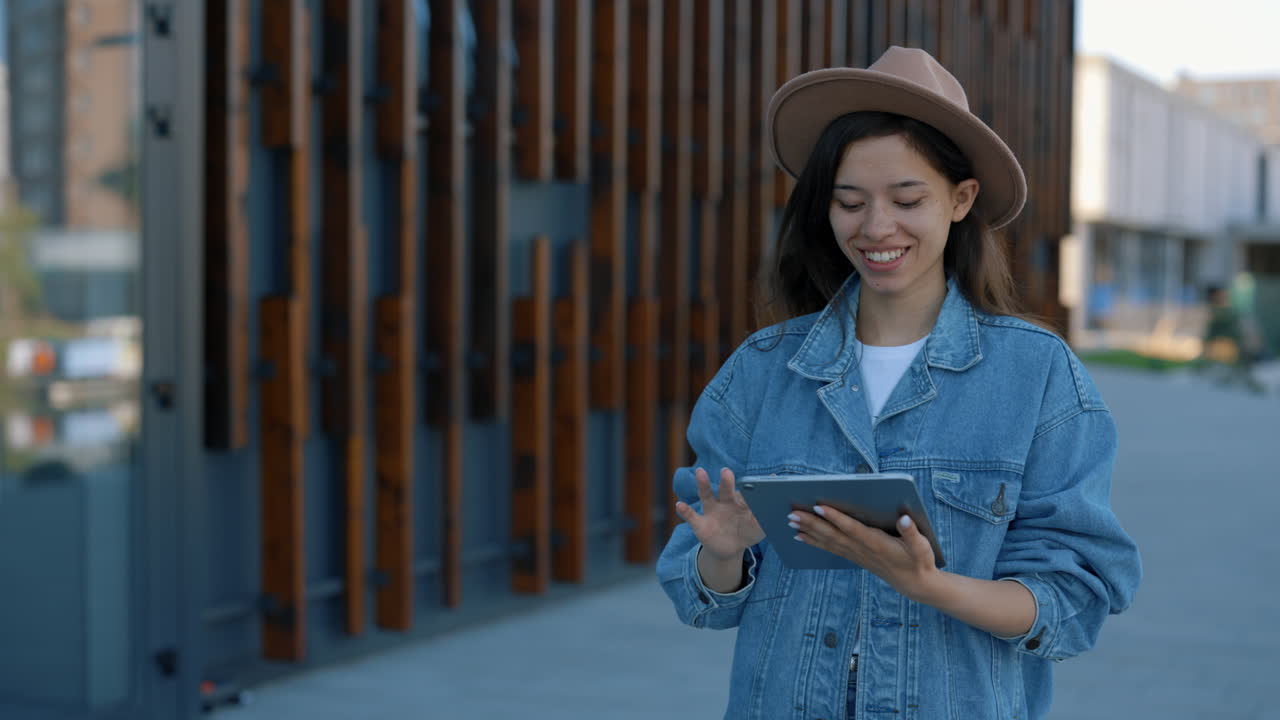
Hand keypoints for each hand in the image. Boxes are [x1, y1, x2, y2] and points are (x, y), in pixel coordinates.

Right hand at [675, 467, 764, 560]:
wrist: (730, 549)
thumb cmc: (746, 534)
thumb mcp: (758, 529)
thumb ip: (766, 521)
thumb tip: (779, 512)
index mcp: (740, 503)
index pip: (745, 492)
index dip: (751, 485)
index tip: (757, 477)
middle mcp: (725, 504)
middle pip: (726, 490)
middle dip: (726, 481)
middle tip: (727, 471)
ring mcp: (711, 513)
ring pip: (706, 496)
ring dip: (703, 484)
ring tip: (700, 472)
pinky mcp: (700, 525)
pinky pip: (691, 517)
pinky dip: (685, 511)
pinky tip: (680, 505)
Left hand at [789, 506, 939, 600]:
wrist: (915, 584)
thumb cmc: (919, 561)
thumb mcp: (922, 547)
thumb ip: (912, 533)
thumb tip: (904, 518)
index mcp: (877, 543)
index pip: (852, 529)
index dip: (835, 518)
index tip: (818, 507)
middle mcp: (862, 549)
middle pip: (833, 535)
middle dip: (811, 523)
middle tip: (792, 514)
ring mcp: (856, 554)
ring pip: (828, 542)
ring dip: (808, 531)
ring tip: (790, 521)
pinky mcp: (854, 557)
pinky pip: (830, 548)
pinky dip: (814, 542)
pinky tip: (800, 536)